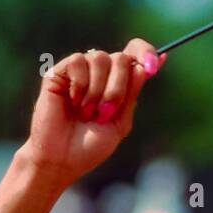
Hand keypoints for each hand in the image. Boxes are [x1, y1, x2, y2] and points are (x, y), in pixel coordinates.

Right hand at [23, 39, 166, 184]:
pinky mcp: (58, 72)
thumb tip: (142, 67)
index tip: (153, 65)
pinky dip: (80, 85)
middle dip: (117, 88)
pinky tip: (72, 102)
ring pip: (100, 58)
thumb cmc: (89, 146)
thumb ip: (131, 95)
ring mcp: (79, 72)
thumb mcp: (119, 123)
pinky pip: (78, 61)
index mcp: (116, 83)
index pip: (134, 53)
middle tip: (104, 113)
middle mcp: (99, 73)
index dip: (146, 52)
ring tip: (86, 113)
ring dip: (97, 90)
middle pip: (120, 58)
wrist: (62, 160)